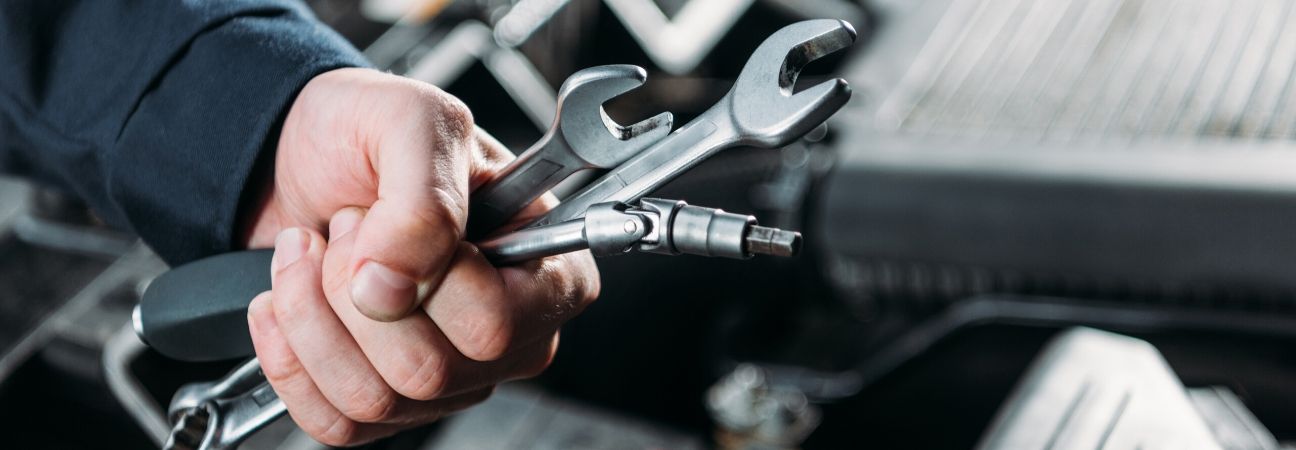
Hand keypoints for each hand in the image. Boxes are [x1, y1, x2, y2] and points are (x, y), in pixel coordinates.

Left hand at [241, 68, 599, 444]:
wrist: (292, 153)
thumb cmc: (370, 133)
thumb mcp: (411, 124)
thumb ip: (423, 202)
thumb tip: (393, 287)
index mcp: (546, 270)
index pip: (494, 324)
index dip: (424, 280)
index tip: (376, 218)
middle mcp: (509, 336)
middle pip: (430, 373)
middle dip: (351, 294)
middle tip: (342, 228)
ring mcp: (449, 376)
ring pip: (374, 400)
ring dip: (311, 317)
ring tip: (306, 253)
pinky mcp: (385, 400)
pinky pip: (334, 422)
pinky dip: (289, 358)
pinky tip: (285, 301)